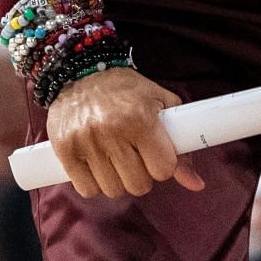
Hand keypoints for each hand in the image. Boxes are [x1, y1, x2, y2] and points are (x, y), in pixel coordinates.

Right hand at [46, 67, 204, 198]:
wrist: (80, 71)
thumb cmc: (125, 89)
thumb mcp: (159, 104)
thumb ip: (180, 144)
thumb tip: (196, 184)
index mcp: (141, 118)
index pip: (163, 170)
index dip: (162, 165)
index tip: (155, 154)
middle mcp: (113, 130)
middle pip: (138, 185)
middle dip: (140, 174)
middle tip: (133, 155)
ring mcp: (86, 141)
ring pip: (113, 189)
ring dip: (117, 179)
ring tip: (113, 156)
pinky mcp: (64, 149)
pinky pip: (87, 189)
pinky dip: (93, 183)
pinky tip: (95, 163)